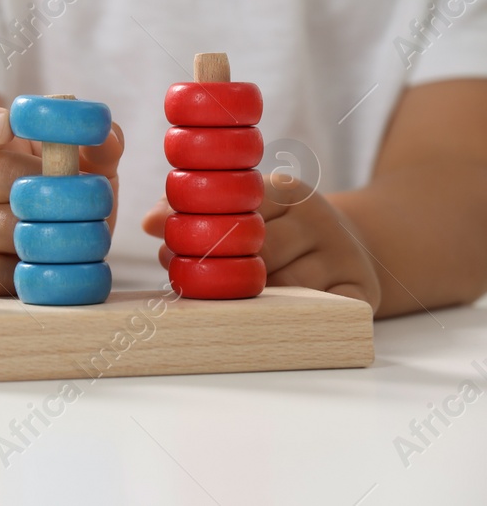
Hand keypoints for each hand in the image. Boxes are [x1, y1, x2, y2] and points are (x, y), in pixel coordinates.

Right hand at [0, 100, 124, 296]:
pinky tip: (56, 269)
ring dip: (56, 236)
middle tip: (93, 205)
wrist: (46, 265)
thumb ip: (100, 150)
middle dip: (56, 189)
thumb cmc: (63, 209)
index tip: (7, 125)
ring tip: (84, 241)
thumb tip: (107, 137)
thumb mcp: (87, 174)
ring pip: (1, 225)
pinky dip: (35, 273)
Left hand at [141, 174, 381, 306]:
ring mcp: (345, 255)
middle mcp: (321, 219)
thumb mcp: (244, 209)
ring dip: (247, 301)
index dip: (200, 234)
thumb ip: (195, 211)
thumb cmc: (278, 231)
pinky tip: (264, 321)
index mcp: (288, 190)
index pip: (238, 208)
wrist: (351, 248)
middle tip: (186, 285)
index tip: (168, 252)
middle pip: (260, 250)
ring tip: (219, 306)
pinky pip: (321, 312)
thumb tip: (148, 222)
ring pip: (285, 286)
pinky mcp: (362, 293)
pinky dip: (290, 318)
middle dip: (216, 271)